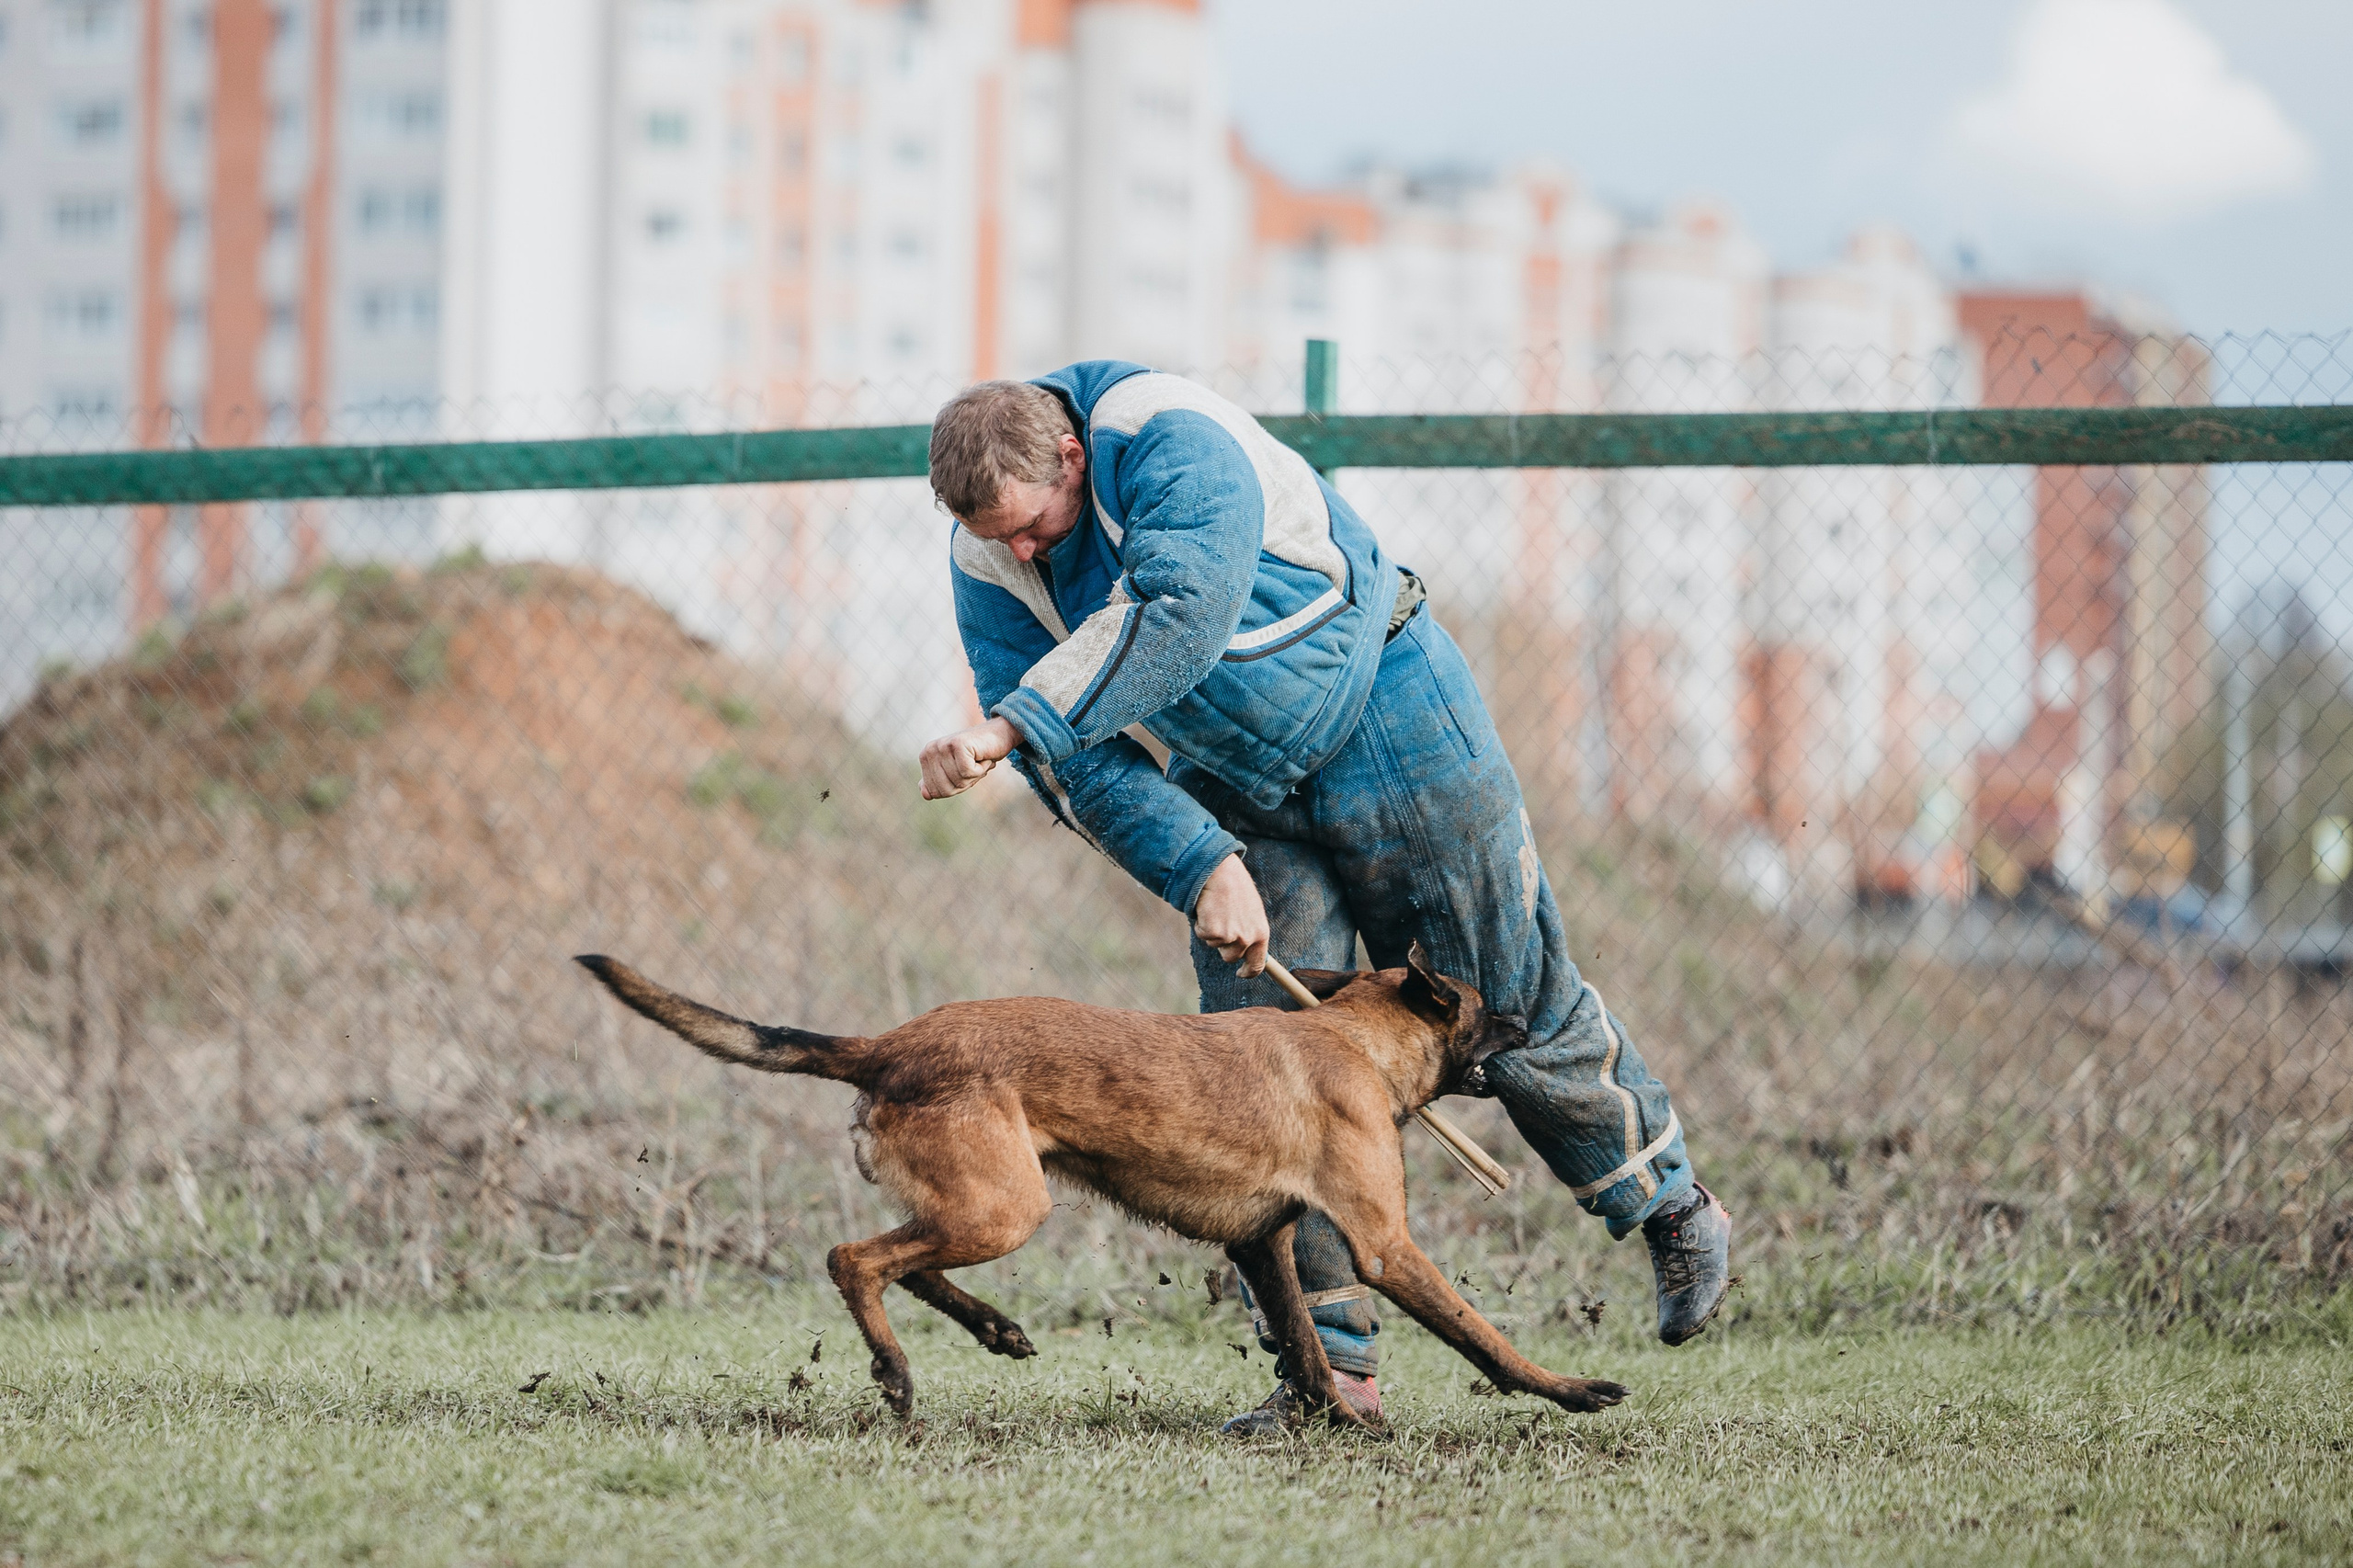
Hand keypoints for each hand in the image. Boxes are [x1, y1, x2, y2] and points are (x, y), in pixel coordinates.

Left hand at [919, 717, 1020, 799]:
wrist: (999, 735)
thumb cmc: (977, 757)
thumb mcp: (956, 774)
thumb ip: (938, 784)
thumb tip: (925, 795)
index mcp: (925, 756)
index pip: (934, 792)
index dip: (954, 788)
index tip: (963, 772)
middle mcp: (930, 749)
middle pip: (944, 789)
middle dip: (964, 783)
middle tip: (972, 766)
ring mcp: (943, 745)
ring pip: (957, 781)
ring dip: (974, 775)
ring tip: (977, 759)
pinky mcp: (958, 744)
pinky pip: (968, 772)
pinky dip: (981, 769)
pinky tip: (982, 756)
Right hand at [1194, 854, 1269, 976]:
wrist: (1220, 872)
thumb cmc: (1235, 888)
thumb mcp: (1251, 911)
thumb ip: (1250, 930)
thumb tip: (1245, 948)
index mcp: (1261, 933)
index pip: (1258, 964)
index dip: (1248, 972)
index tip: (1241, 974)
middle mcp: (1247, 938)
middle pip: (1230, 957)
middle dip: (1223, 944)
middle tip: (1222, 921)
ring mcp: (1230, 937)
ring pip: (1215, 946)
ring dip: (1212, 932)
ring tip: (1216, 910)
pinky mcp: (1213, 932)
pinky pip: (1203, 935)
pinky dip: (1201, 924)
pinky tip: (1207, 909)